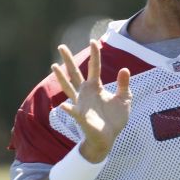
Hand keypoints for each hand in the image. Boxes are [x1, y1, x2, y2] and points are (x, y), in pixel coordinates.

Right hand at [52, 41, 131, 162]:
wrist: (108, 138)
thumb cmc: (114, 119)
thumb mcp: (124, 99)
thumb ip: (124, 84)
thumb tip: (124, 68)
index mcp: (96, 88)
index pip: (94, 68)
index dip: (94, 55)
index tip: (93, 41)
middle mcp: (86, 93)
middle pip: (75, 74)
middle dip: (68, 60)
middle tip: (61, 46)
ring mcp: (81, 104)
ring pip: (68, 88)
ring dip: (61, 78)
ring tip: (54, 66)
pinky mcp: (81, 117)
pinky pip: (73, 112)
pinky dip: (68, 109)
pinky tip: (63, 106)